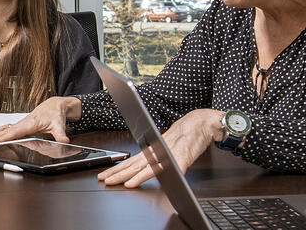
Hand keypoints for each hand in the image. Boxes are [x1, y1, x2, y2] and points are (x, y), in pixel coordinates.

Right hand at [0, 96, 80, 143]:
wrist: (55, 105)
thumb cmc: (55, 113)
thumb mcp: (59, 124)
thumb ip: (61, 134)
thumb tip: (64, 141)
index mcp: (31, 123)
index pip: (15, 131)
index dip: (5, 136)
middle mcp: (23, 122)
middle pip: (5, 129)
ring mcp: (21, 123)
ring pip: (4, 128)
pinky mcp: (21, 124)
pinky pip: (7, 128)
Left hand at [98, 109, 224, 187]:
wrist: (203, 123)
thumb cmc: (188, 134)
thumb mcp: (170, 145)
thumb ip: (159, 155)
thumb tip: (149, 166)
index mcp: (154, 149)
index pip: (132, 161)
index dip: (118, 168)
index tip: (106, 174)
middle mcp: (157, 152)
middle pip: (133, 165)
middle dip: (116, 173)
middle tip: (103, 179)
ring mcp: (166, 155)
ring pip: (141, 168)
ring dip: (125, 176)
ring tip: (113, 182)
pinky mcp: (177, 160)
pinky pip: (158, 170)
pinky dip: (144, 177)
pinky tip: (134, 182)